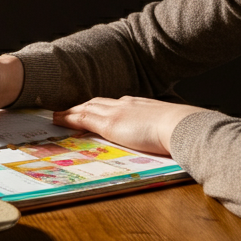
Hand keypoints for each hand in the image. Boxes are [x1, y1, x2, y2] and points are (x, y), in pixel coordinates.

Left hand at [52, 96, 205, 155]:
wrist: (182, 125)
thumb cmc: (183, 130)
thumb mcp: (170, 127)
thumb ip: (162, 130)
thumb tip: (166, 138)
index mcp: (141, 104)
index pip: (114, 103)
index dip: (100, 106)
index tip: (92, 109)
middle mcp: (126, 103)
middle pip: (97, 102)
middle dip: (82, 106)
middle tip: (68, 110)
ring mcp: (116, 111)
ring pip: (87, 107)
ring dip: (71, 110)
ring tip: (57, 114)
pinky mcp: (109, 123)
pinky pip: (82, 117)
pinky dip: (68, 117)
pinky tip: (57, 119)